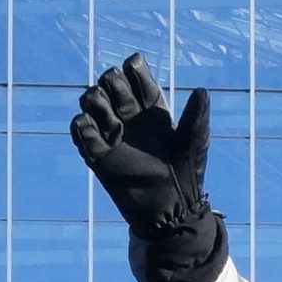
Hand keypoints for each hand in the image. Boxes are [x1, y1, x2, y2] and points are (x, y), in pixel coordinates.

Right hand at [69, 53, 227, 281]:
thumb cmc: (187, 175)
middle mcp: (130, 117)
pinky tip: (94, 132)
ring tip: (110, 119)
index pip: (136, 74)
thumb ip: (196, 117)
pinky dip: (82, 126)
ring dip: (94, 100)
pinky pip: (81, 131)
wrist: (170, 212)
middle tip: (125, 105)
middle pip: (110, 82)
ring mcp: (112, 135)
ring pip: (92, 101)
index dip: (134, 69)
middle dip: (112, 83)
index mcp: (153, 108)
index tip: (137, 74)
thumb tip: (201, 90)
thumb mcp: (194, 144)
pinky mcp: (98, 156)